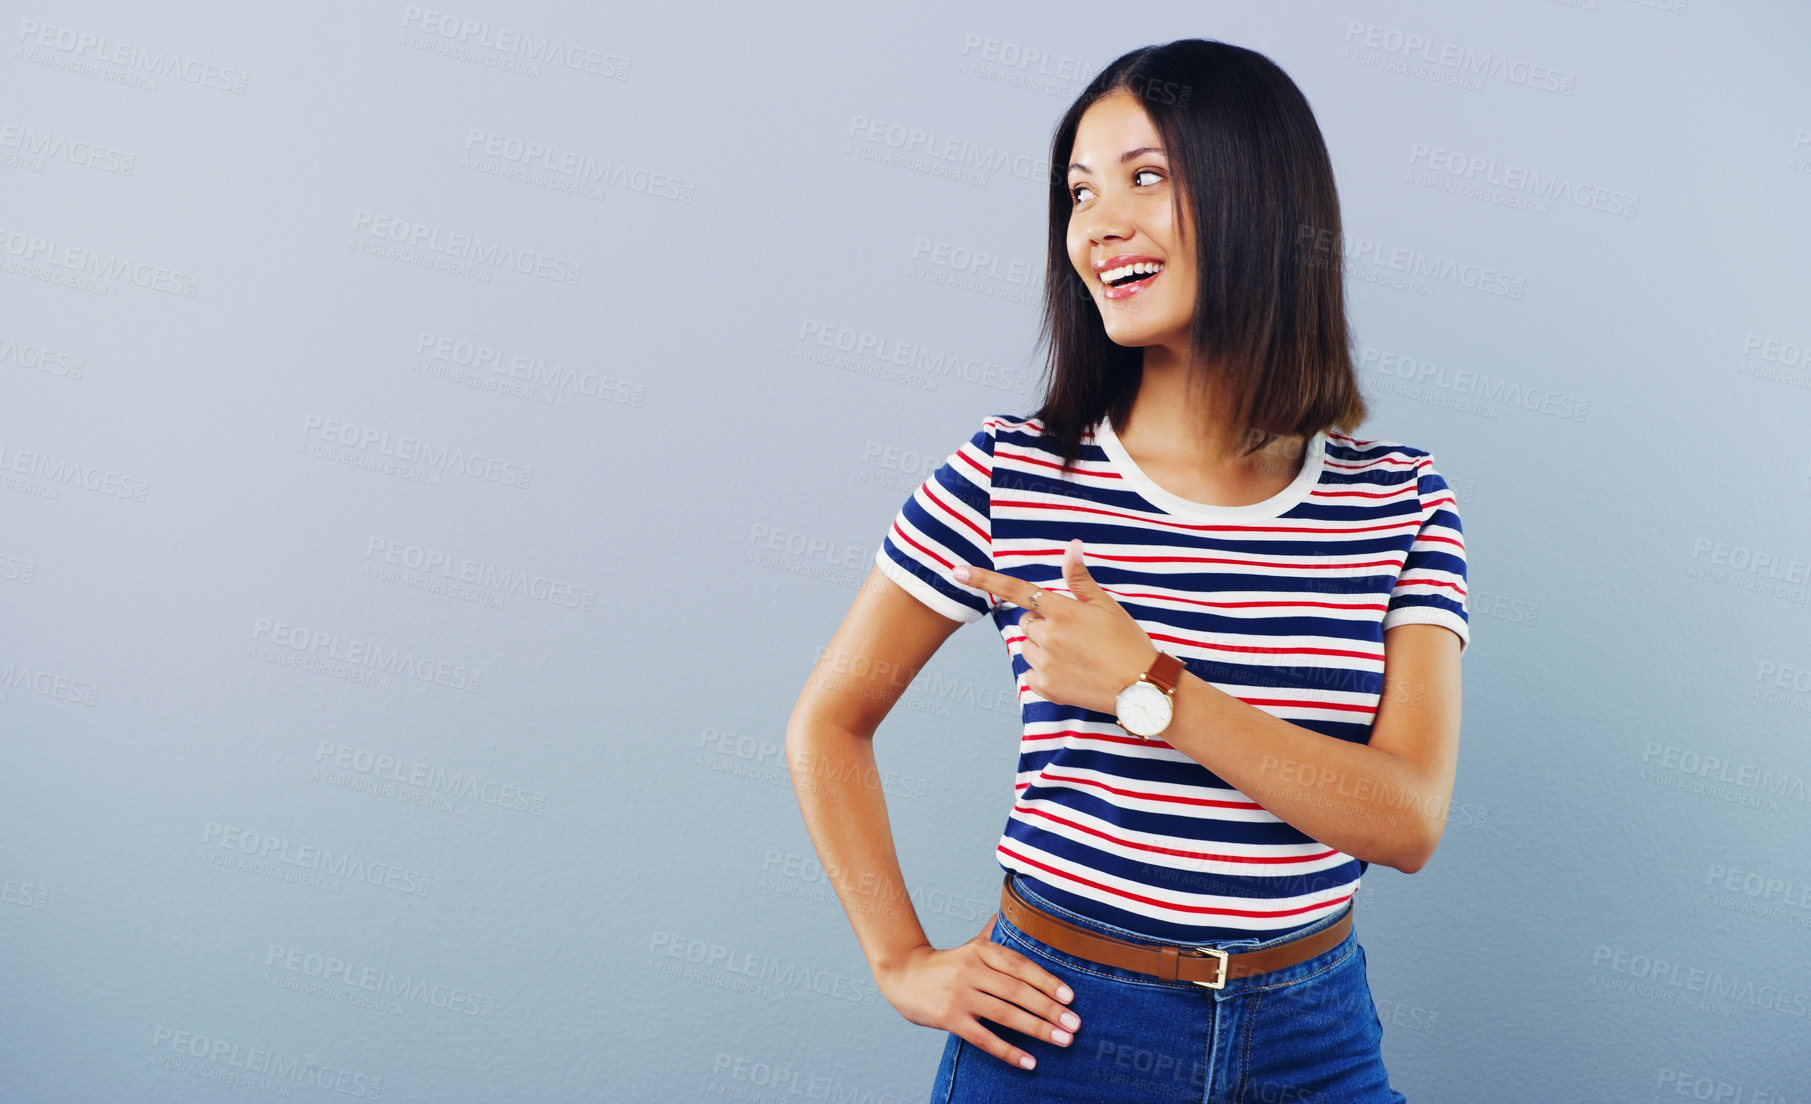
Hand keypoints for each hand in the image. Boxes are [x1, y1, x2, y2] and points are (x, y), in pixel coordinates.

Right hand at [876, 915, 1081, 1070]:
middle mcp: (970, 970)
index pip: (1020, 965)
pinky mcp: (949, 1019)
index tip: (1070, 996)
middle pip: (1016, 991)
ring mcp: (959, 995)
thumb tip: (1009, 914)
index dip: (1046, 981)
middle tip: (1074, 1024)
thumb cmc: (944, 965)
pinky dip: (1008, 1051)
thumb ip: (992, 935)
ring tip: (1063, 1041)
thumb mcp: (969, 946)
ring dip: (1037, 1029)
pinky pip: (984, 1038)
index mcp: (980, 950)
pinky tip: (1029, 1061)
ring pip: (1005, 1014)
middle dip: (1049, 1009)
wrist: (902, 975)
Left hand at [955, 539, 1157, 715]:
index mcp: (1063, 611)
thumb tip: (1071, 546)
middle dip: (1042, 624)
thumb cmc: (1127, 642)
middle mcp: (1049, 635)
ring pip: (1026, 647)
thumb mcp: (1107, 605)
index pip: (1016, 590)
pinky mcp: (1045, 687)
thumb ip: (1080, 578)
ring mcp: (1045, 663)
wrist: (1141, 688)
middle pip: (1026, 622)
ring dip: (1042, 648)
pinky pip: (1030, 673)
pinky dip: (1044, 672)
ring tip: (1075, 655)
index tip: (955, 571)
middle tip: (1074, 635)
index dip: (983, 580)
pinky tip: (1070, 673)